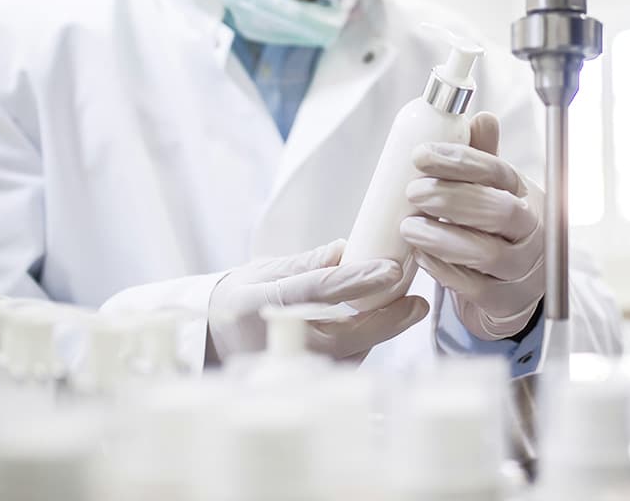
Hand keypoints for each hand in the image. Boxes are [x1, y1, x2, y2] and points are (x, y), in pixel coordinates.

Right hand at [207, 239, 428, 362]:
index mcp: (262, 304)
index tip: (391, 269)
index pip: (319, 290)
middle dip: (387, 318)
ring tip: (407, 305)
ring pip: (353, 350)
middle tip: (416, 301)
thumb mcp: (263, 271)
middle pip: (346, 332)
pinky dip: (368, 341)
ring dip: (383, 329)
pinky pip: (347, 361)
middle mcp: (280, 339)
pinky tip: (385, 323)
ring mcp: (294, 365)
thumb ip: (306, 263)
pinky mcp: (307, 380)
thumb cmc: (239, 301)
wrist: (213, 342)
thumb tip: (346, 248)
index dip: (358, 279)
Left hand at [403, 111, 543, 339]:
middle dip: (452, 198)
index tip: (420, 155)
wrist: (515, 288)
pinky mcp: (505, 301)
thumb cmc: (499, 231)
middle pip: (500, 211)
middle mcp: (531, 230)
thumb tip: (481, 116)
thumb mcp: (495, 192)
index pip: (499, 172)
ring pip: (489, 253)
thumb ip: (484, 158)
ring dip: (444, 237)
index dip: (460, 162)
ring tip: (409, 227)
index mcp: (525, 195)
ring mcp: (522, 269)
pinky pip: (475, 288)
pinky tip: (422, 257)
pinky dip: (446, 271)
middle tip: (414, 193)